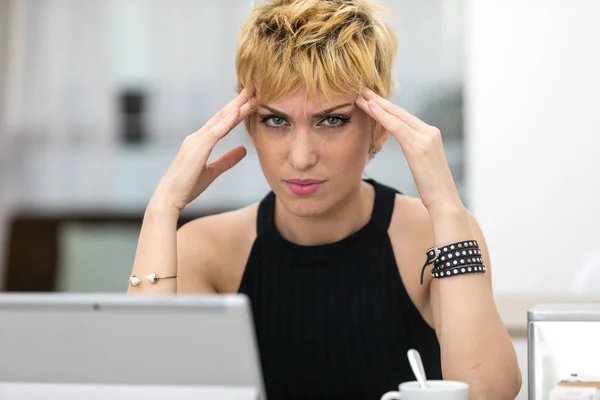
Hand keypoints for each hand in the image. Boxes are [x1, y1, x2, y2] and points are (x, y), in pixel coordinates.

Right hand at [152, 89, 256, 213]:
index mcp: (199, 142)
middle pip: (221, 115)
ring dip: (237, 106)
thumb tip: (243, 150)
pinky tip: (238, 111)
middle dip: (238, 101)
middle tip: (253, 87)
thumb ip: (227, 160)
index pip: (221, 121)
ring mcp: (195, 141)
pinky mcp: (197, 148)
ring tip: (251, 93)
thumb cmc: (186, 187)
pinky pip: (215, 132)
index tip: (249, 100)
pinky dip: (227, 121)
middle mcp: (196, 137)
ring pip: (220, 120)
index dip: (235, 110)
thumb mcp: (212, 172)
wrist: (168, 199)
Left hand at [356, 88, 462, 214]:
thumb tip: (407, 148)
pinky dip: (383, 116)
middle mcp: (430, 132)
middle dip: (380, 100)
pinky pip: (397, 126)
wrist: (445, 202)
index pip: (405, 117)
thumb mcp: (423, 165)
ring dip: (377, 105)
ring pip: (397, 116)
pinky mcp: (419, 146)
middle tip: (363, 90)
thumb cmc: (432, 189)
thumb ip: (415, 151)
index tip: (372, 99)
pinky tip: (371, 108)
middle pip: (400, 112)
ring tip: (361, 96)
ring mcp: (426, 137)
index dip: (387, 107)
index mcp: (431, 135)